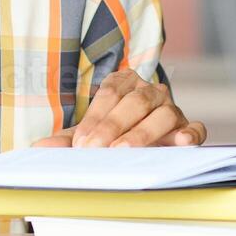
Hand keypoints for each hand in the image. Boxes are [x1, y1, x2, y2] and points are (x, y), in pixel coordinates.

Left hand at [32, 68, 206, 148]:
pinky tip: (180, 143)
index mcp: (125, 84)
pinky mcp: (190, 129)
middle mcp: (150, 91)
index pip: (109, 94)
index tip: (81, 144)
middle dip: (113, 126)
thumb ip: (67, 139)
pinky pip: (196, 128)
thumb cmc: (113, 135)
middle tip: (96, 151)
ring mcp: (172, 109)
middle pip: (135, 102)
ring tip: (125, 151)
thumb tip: (39, 148)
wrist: (144, 144)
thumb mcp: (90, 135)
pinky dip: (191, 134)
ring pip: (164, 113)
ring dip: (143, 133)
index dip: (95, 119)